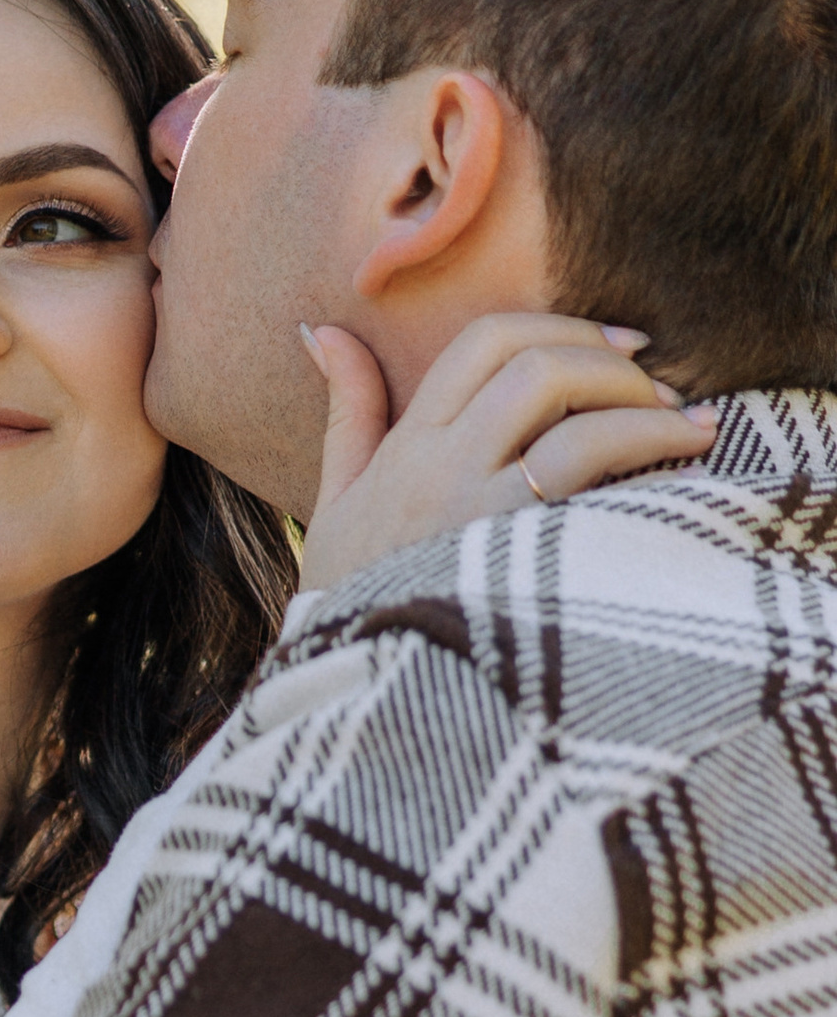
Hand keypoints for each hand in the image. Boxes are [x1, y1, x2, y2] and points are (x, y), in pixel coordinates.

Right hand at [298, 309, 719, 592]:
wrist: (355, 690)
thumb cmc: (352, 598)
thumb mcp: (336, 498)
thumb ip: (347, 411)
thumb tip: (325, 331)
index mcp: (408, 445)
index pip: (486, 342)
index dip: (561, 326)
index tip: (617, 344)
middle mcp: (443, 469)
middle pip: (538, 369)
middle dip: (613, 364)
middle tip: (660, 385)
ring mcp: (482, 517)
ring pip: (575, 424)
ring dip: (648, 411)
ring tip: (691, 425)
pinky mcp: (521, 565)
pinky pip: (595, 486)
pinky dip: (653, 461)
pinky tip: (689, 466)